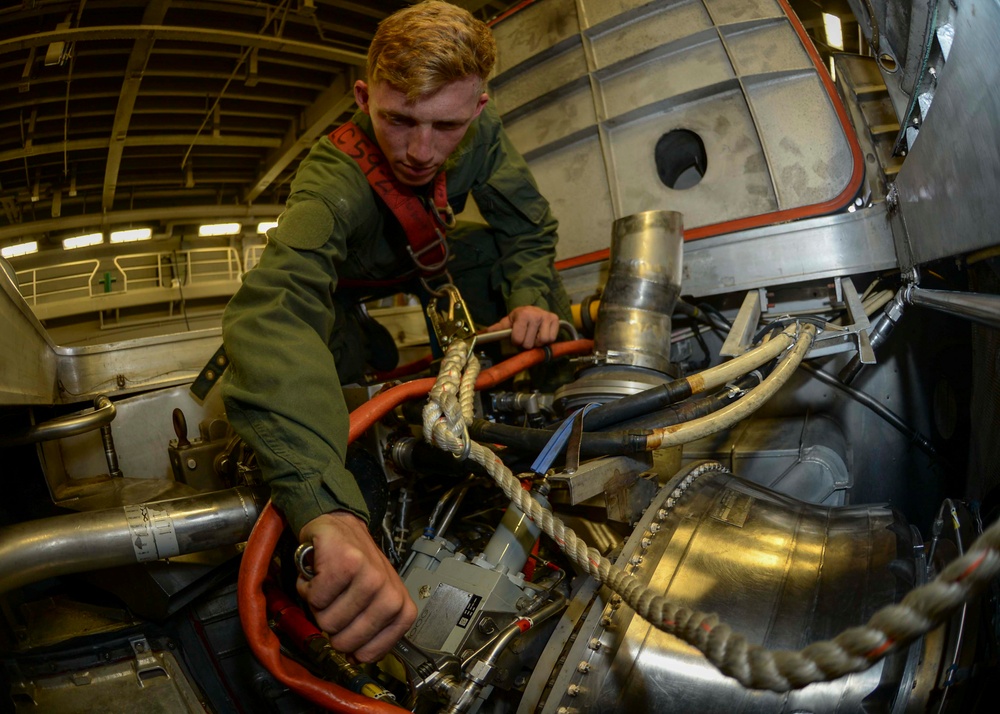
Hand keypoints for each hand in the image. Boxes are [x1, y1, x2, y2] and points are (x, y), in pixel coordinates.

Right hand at [297, 511, 415, 661]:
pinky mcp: (348, 562)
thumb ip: (366, 632)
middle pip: (345, 641)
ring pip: (328, 620)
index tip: (346, 628)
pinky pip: (317, 597)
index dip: (349, 647)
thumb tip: (351, 660)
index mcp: (401, 609)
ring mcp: (371, 576)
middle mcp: (390, 593)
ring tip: (328, 586)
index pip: (371, 653)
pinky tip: (320, 574)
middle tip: (335, 601)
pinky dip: (309, 588)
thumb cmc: (353, 567)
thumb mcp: (369, 603)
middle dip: (330, 624)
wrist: (340, 528)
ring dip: (318, 605)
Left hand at [485, 306, 559, 348]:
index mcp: (522, 315)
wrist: (533, 309)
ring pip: (542, 342)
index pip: (518, 340)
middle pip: (529, 344)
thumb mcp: (507, 322)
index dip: (516, 342)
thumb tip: (483, 333)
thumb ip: (497, 329)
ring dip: (537, 343)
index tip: (517, 337)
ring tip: (534, 336)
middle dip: (526, 343)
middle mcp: (536, 315)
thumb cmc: (518, 318)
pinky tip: (542, 334)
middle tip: (526, 336)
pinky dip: (546, 341)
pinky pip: (552, 339)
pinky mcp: (556, 320)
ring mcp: (547, 317)